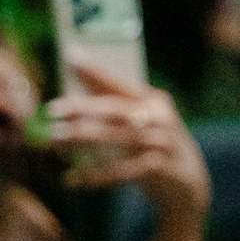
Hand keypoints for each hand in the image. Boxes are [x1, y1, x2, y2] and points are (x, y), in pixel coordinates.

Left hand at [43, 61, 209, 217]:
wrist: (188, 185)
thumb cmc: (153, 146)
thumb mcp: (142, 123)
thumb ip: (113, 108)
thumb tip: (72, 93)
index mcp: (154, 100)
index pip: (120, 81)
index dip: (95, 69)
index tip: (69, 55)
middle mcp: (159, 118)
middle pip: (114, 109)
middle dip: (81, 107)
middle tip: (51, 109)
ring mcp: (161, 143)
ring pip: (114, 138)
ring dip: (81, 139)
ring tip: (54, 139)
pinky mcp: (159, 169)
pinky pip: (119, 172)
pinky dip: (94, 175)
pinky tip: (71, 178)